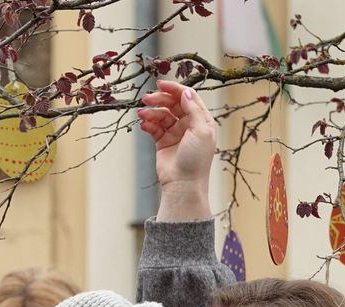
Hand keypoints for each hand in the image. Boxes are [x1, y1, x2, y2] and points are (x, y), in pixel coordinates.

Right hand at [137, 81, 214, 220]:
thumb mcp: (201, 130)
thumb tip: (186, 92)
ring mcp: (175, 133)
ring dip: (151, 112)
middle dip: (160, 100)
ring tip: (142, 114)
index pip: (188, 98)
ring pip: (161, 116)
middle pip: (173, 105)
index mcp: (202, 120)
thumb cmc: (196, 159)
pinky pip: (154, 128)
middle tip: (147, 98)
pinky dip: (148, 124)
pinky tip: (143, 124)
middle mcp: (189, 125)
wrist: (183, 184)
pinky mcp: (163, 142)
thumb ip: (194, 109)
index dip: (175, 89)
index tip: (160, 84)